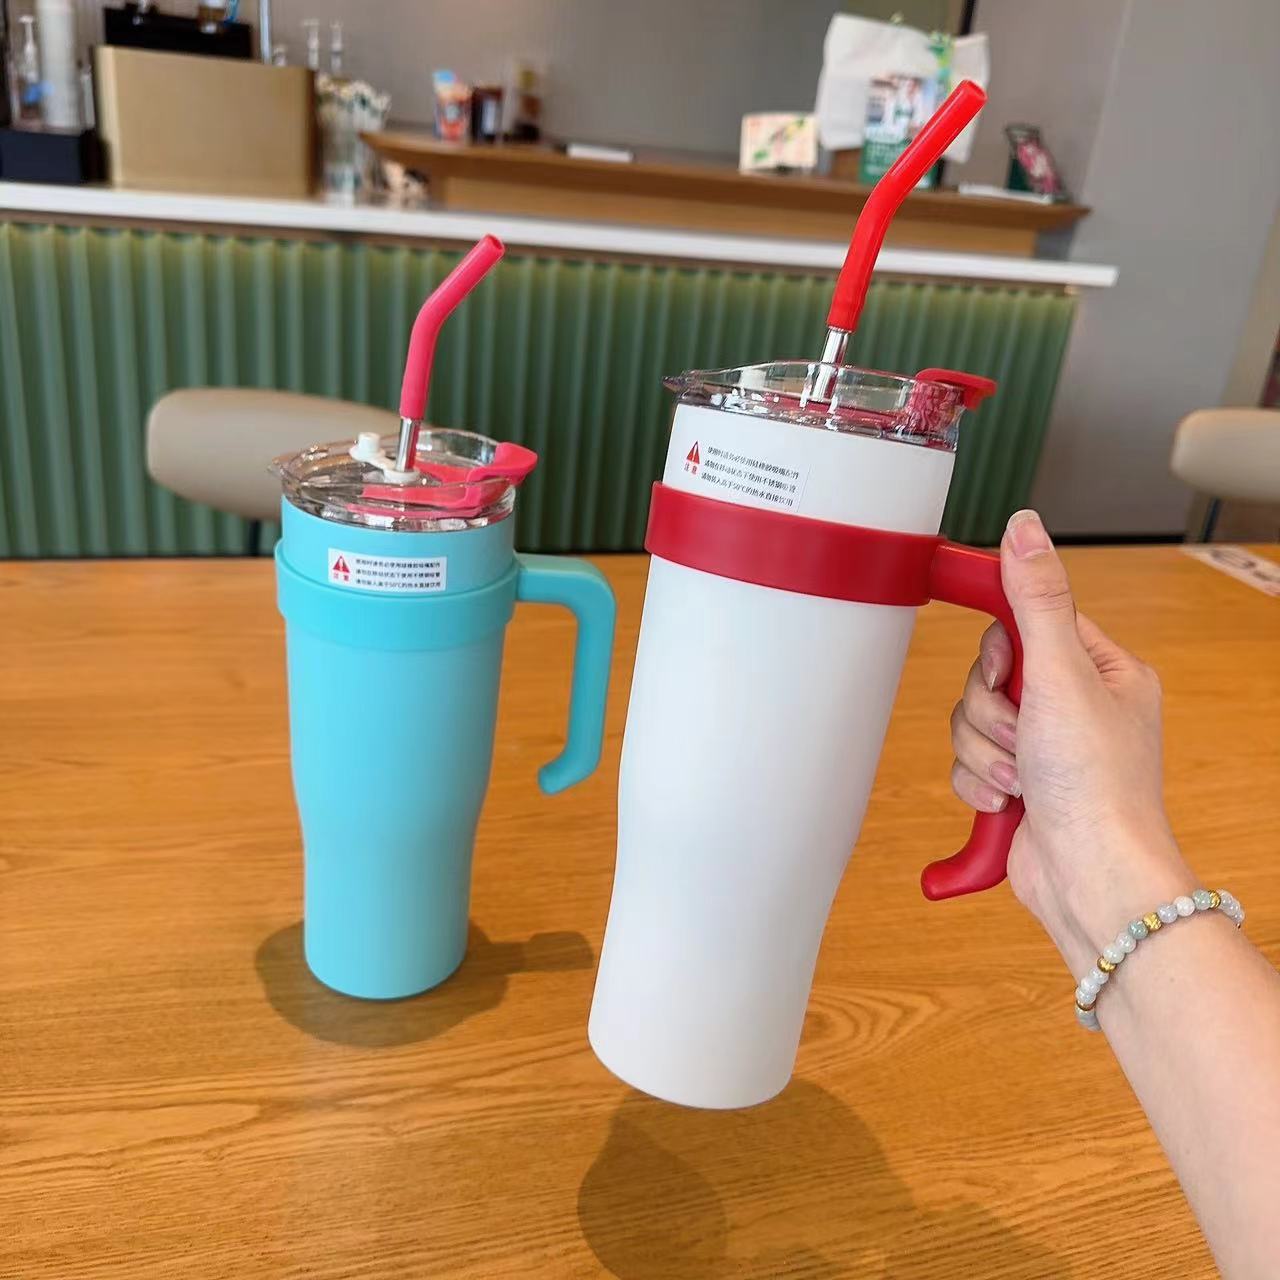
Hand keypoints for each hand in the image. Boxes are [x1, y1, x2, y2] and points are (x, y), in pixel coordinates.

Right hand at [950, 510, 1194, 972]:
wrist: (1091, 879)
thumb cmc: (1099, 788)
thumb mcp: (1061, 676)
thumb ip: (1037, 601)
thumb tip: (1025, 529)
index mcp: (1102, 672)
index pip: (1029, 623)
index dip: (1002, 643)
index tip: (989, 647)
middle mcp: (1074, 707)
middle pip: (988, 674)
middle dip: (991, 711)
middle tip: (1023, 734)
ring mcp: (1044, 749)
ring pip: (971, 719)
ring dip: (984, 752)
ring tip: (1020, 779)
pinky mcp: (1015, 785)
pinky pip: (966, 762)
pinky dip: (978, 783)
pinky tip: (1010, 803)